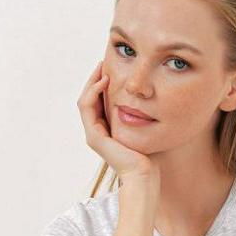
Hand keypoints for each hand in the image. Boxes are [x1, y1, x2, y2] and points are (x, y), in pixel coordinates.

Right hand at [77, 60, 158, 183]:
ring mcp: (93, 135)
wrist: (145, 174)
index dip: (102, 83)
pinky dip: (93, 91)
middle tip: (104, 61)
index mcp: (107, 130)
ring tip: (102, 67)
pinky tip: (104, 80)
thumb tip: (148, 95)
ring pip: (85, 100)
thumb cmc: (149, 155)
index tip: (112, 67)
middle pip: (90, 99)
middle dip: (95, 78)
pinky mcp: (94, 137)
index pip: (99, 101)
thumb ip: (140, 113)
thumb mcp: (144, 127)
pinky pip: (87, 107)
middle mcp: (97, 132)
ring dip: (92, 81)